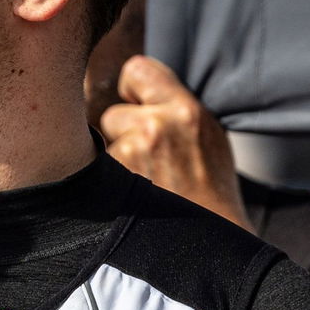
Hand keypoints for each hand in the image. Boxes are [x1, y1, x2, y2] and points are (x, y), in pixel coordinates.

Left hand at [98, 55, 250, 229]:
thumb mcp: (207, 133)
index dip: (133, 89)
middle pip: (112, 113)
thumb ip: (174, 106)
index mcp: (185, 110)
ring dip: (116, 158)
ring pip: (103, 144)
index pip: (135, 69)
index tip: (138, 105)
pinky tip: (133, 194)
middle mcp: (156, 127)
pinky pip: (100, 169)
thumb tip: (136, 86)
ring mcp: (132, 154)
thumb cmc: (210, 187)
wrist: (209, 240)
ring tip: (145, 180)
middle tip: (148, 157)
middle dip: (123, 132)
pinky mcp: (114, 179)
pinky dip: (110, 181)